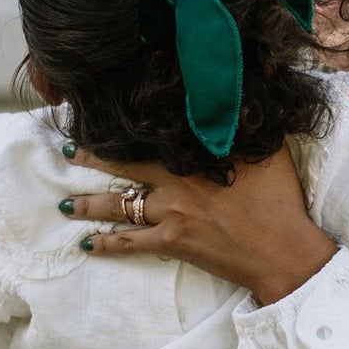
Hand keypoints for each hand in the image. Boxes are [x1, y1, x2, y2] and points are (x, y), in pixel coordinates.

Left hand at [60, 145, 335, 302]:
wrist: (282, 249)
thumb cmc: (280, 199)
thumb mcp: (268, 152)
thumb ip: (246, 128)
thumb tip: (239, 99)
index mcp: (195, 157)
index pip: (150, 138)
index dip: (124, 131)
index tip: (102, 120)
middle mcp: (175, 181)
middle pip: (123, 167)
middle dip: (92, 160)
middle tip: (69, 153)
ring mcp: (170, 213)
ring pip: (118, 206)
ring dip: (89, 205)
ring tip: (66, 204)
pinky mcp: (172, 242)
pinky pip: (130, 243)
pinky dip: (107, 244)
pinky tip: (87, 245)